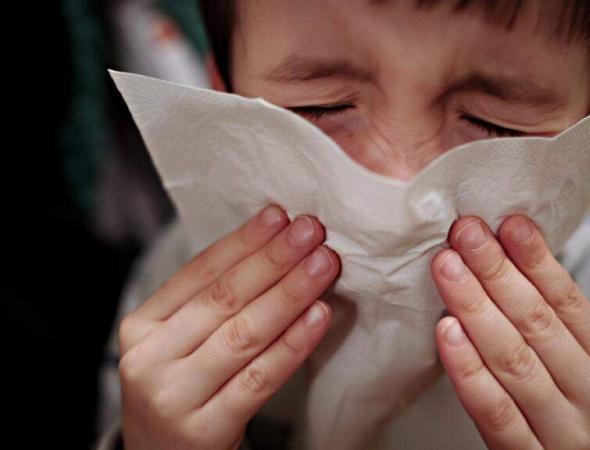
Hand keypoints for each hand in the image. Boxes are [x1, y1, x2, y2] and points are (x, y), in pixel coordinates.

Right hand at [117, 205, 339, 449]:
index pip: (197, 273)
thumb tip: (272, 248)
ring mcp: (173, 396)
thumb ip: (210, 304)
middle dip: (273, 260)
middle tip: (311, 231)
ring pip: (243, 334)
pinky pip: (258, 379)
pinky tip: (319, 317)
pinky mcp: (203, 430)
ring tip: (323, 265)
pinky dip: (292, 345)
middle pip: (223, 298)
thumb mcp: (177, 344)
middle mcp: (149, 358)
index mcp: (142, 325)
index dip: (243, 242)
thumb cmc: (181, 391)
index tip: (279, 216)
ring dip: (289, 294)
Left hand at [431, 215, 589, 448]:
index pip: (568, 301)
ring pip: (513, 359)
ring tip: (447, 267)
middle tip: (463, 231)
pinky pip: (494, 410)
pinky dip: (468, 368)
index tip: (505, 222)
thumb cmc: (568, 418)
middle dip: (495, 270)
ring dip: (475, 305)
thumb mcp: (578, 374)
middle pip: (537, 322)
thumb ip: (550, 330)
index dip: (535, 259)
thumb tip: (503, 259)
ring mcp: (567, 434)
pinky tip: (446, 331)